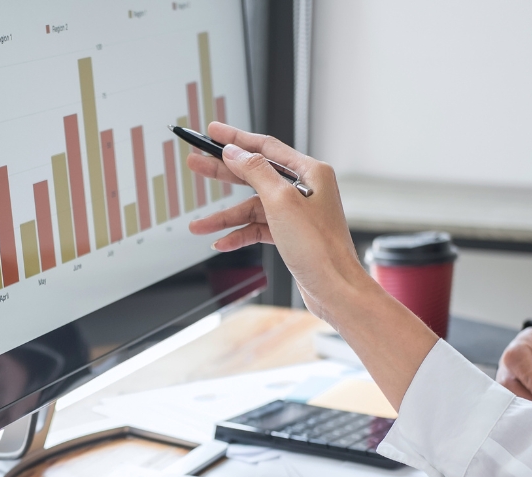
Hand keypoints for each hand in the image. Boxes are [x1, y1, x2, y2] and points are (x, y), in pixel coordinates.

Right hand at [187, 123, 439, 411]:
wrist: (334, 289)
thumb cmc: (318, 247)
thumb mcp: (281, 201)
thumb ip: (255, 172)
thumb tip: (235, 152)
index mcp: (310, 172)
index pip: (266, 147)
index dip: (236, 138)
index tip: (212, 131)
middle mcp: (305, 189)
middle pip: (254, 174)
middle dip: (223, 172)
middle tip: (196, 164)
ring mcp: (297, 213)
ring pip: (252, 207)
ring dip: (225, 217)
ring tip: (198, 225)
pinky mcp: (291, 235)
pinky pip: (258, 228)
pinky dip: (240, 234)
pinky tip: (222, 241)